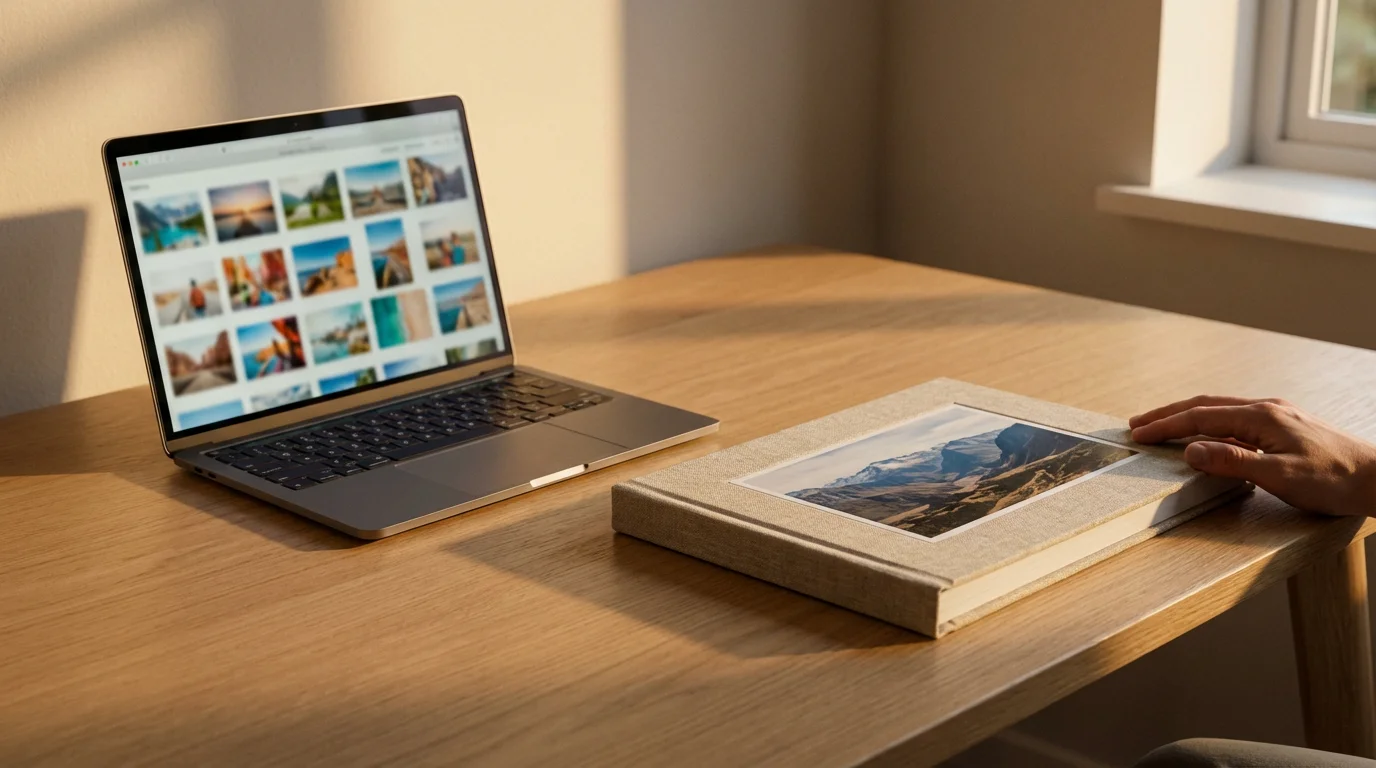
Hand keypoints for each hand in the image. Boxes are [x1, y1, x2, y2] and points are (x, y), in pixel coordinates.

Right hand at [1129, 396, 1375, 517]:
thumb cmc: (1335, 480)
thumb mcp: (1279, 476)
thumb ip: (1232, 461)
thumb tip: (1192, 450)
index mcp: (1261, 417)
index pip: (1200, 417)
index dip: (1166, 426)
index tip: (1138, 433)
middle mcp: (1267, 409)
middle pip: (1205, 405)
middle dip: (1168, 415)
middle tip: (1138, 424)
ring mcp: (1278, 416)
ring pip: (1220, 410)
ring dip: (1187, 417)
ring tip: (1163, 426)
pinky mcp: (1285, 427)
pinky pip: (1236, 418)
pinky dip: (1210, 423)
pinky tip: (1206, 433)